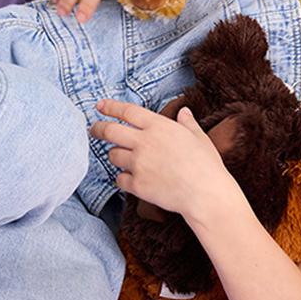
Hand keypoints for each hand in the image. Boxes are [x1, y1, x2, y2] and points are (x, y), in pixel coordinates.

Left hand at [89, 98, 236, 218]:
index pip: (127, 111)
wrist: (205, 193)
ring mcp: (138, 164)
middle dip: (98, 129)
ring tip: (123, 157)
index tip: (100, 106)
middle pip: (110, 131)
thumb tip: (184, 112)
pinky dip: (123, 178)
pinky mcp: (137, 184)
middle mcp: (144, 142)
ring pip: (113, 155)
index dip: (111, 107)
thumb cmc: (206, 165)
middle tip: (94, 130)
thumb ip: (188, 123)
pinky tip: (132, 179)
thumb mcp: (199, 138)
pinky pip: (119, 179)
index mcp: (159, 126)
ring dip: (115, 155)